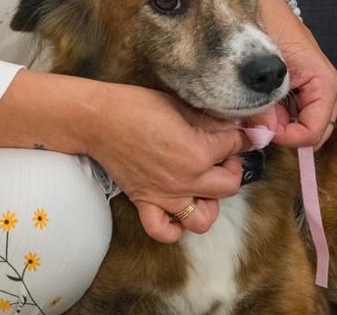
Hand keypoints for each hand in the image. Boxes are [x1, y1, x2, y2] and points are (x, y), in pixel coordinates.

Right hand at [87, 83, 250, 243]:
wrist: (98, 119)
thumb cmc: (136, 106)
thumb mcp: (181, 105)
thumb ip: (211, 120)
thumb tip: (238, 124)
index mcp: (198, 152)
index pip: (236, 146)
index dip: (239, 135)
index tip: (236, 131)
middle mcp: (186, 180)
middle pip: (230, 185)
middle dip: (231, 167)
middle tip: (219, 154)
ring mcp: (165, 196)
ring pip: (203, 220)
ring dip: (210, 203)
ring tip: (202, 184)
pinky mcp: (145, 202)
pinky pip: (163, 231)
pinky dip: (174, 228)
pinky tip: (176, 209)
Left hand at [257, 0, 336, 148]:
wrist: (268, 7)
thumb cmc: (271, 27)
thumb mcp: (266, 67)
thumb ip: (264, 103)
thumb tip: (263, 135)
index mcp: (325, 83)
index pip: (312, 131)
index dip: (286, 138)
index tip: (260, 130)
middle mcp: (328, 91)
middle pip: (311, 134)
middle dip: (282, 134)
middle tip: (255, 123)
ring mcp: (319, 91)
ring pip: (302, 128)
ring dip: (278, 126)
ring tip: (254, 111)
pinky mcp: (306, 90)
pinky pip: (295, 115)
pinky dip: (277, 117)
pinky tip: (259, 106)